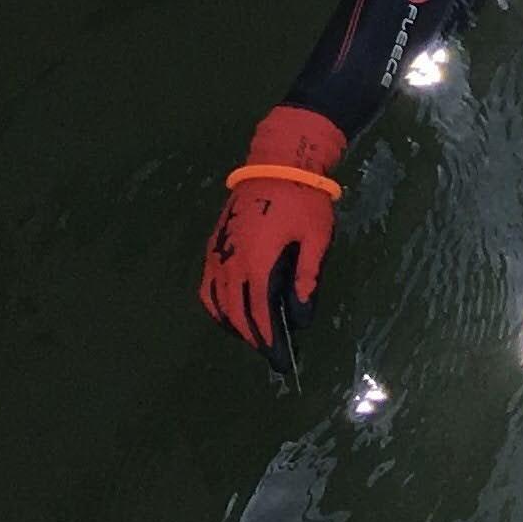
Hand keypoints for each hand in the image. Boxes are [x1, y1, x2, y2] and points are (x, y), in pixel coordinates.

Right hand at [200, 106, 347, 356]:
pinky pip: (207, 285)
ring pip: (217, 301)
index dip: (268, 339)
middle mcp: (230, 261)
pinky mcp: (213, 245)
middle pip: (236, 312)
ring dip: (233, 324)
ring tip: (254, 338)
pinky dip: (216, 305)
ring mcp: (217, 253)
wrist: (277, 162)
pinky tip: (230, 313)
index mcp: (257, 260)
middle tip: (271, 355)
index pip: (259, 312)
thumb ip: (307, 278)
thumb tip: (302, 317)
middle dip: (253, 337)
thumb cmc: (303, 199)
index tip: (280, 358)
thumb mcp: (315, 238)